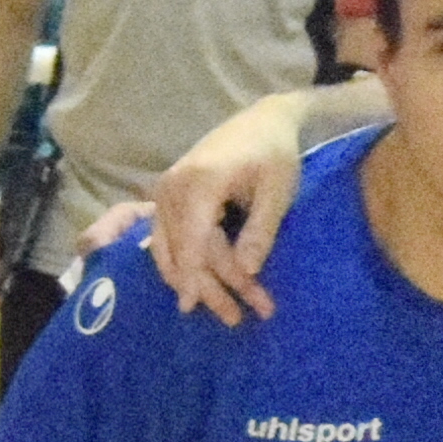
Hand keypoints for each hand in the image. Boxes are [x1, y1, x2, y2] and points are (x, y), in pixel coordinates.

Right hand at [145, 98, 321, 322]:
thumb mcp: (278, 191)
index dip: (201, 277)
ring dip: (191, 281)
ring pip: (169, 248)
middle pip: (181, 250)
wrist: (262, 122)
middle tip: (234, 319)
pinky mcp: (166, 196)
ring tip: (220, 310)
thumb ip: (261, 230)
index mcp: (199, 182)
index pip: (193, 241)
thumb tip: (247, 271)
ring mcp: (164, 191)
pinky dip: (180, 264)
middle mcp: (171, 187)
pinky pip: (165, 238)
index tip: (208, 307)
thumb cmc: (275, 154)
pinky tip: (193, 288)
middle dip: (207, 287)